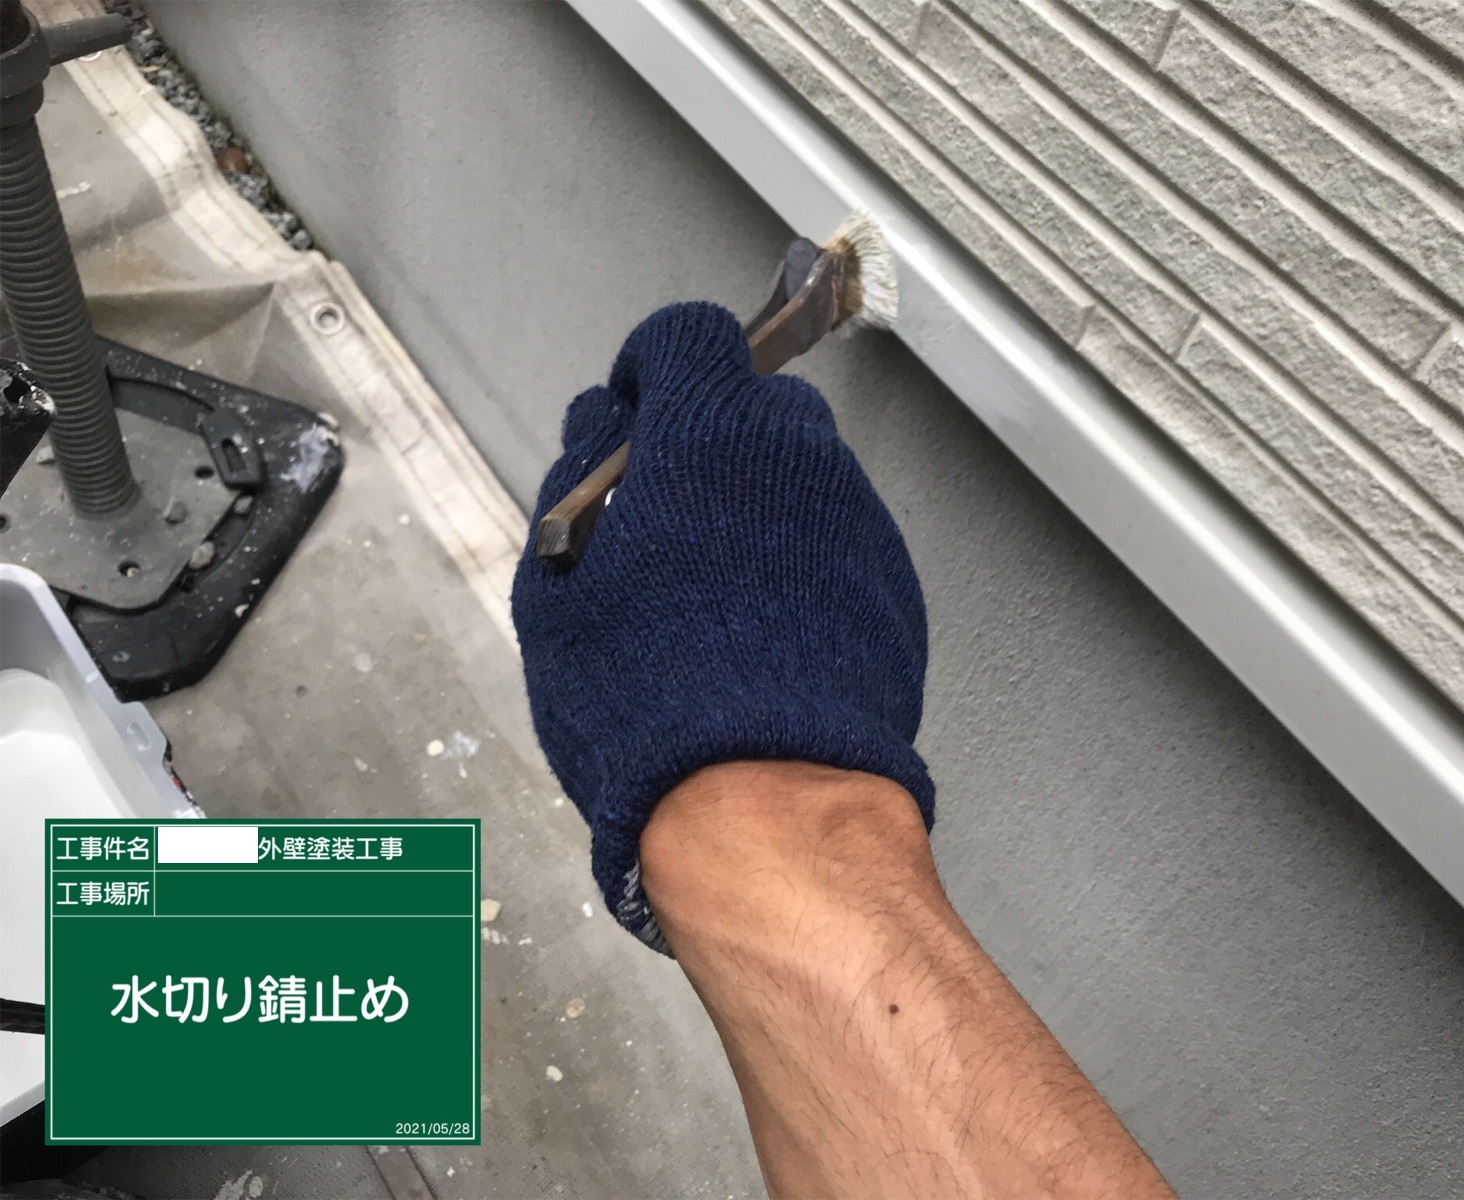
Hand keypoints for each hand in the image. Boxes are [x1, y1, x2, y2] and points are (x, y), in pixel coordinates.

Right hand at [511, 302, 932, 950]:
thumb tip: (593, 432)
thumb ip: (576, 485)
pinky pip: (843, 542)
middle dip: (712, 436)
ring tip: (718, 588)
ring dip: (763, 500)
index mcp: (708, 433)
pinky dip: (809, 560)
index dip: (654, 365)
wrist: (765, 801)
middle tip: (669, 511)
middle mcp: (798, 456)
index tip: (636, 410)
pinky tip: (771, 630)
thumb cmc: (647, 698)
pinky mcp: (896, 585)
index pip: (689, 334)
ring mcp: (858, 520)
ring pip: (806, 474)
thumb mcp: (562, 588)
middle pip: (755, 402)